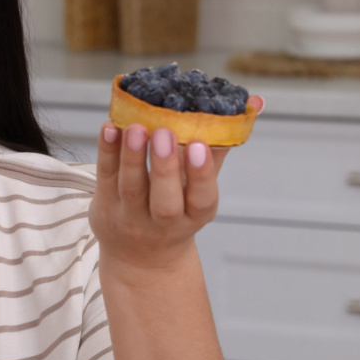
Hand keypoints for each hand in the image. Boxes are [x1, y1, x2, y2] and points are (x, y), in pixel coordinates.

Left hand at [88, 97, 263, 273]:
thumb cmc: (177, 209)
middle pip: (165, 200)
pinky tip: (110, 127)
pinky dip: (107, 151)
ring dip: (132, 157)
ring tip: (135, 128)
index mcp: (195, 215)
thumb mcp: (201, 186)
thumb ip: (221, 145)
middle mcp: (163, 221)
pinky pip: (105, 177)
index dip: (200, 174)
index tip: (199, 146)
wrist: (140, 256)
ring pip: (131, 188)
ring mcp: (131, 216)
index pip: (201, 199)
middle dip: (164, 166)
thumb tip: (254, 103)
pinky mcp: (105, 205)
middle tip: (163, 132)